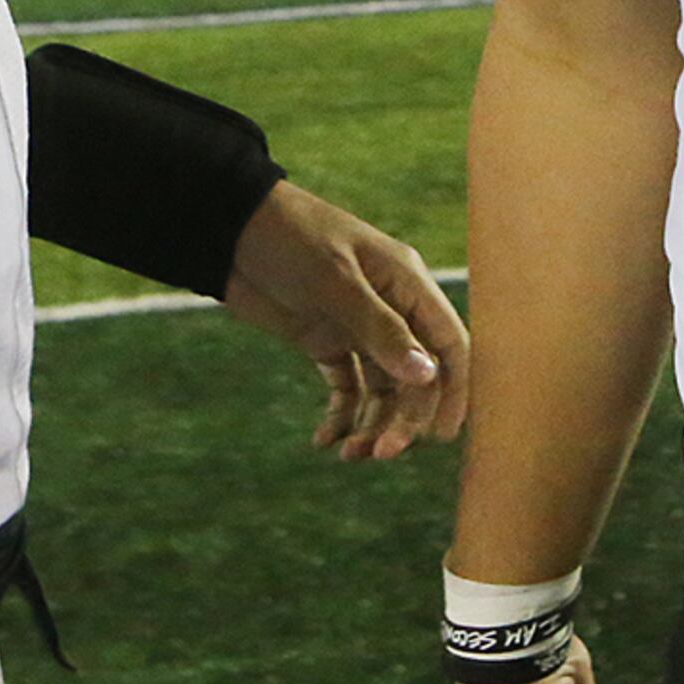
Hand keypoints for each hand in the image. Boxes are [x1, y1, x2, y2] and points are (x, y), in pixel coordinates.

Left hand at [220, 178, 469, 458]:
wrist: (229, 230)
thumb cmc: (290, 238)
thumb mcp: (335, 282)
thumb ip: (381, 330)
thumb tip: (428, 376)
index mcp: (406, 284)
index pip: (449, 343)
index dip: (454, 390)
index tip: (439, 437)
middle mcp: (390, 308)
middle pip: (416, 376)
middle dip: (404, 418)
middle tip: (379, 454)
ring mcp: (358, 327)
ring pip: (382, 389)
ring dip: (372, 424)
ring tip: (348, 453)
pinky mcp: (325, 340)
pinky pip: (346, 386)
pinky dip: (340, 414)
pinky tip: (324, 440)